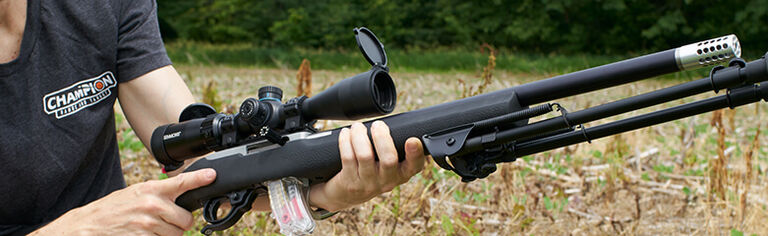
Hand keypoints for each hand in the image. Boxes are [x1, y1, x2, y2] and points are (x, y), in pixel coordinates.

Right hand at [31, 169, 216, 235]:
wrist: (90, 224)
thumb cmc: (114, 208)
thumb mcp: (137, 192)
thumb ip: (160, 193)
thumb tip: (183, 195)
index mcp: (151, 190)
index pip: (182, 183)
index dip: (200, 179)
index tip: (212, 175)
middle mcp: (152, 206)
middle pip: (186, 220)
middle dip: (179, 223)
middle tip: (166, 220)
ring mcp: (148, 225)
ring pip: (177, 234)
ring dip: (169, 234)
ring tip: (151, 227)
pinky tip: (146, 234)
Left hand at [309, 121, 425, 210]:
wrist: (346, 195)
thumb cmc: (371, 171)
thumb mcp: (387, 166)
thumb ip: (392, 148)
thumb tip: (389, 122)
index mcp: (402, 174)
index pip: (415, 166)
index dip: (415, 153)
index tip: (412, 140)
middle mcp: (387, 181)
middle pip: (389, 159)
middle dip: (382, 137)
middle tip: (377, 124)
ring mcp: (368, 183)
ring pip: (365, 156)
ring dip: (360, 136)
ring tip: (358, 126)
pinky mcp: (350, 182)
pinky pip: (348, 158)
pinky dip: (346, 141)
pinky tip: (346, 133)